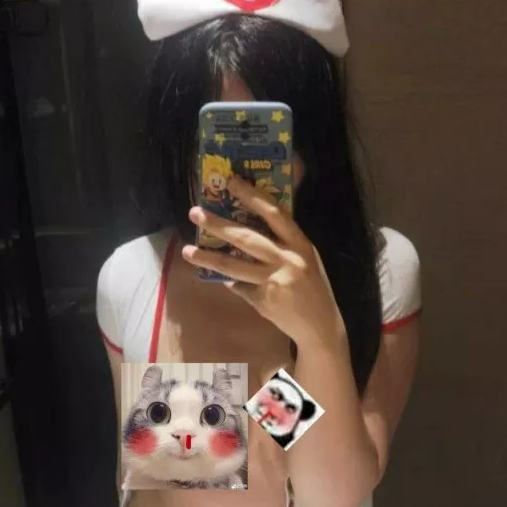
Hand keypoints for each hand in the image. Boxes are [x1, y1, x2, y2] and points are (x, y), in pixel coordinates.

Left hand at [182, 176, 344, 348]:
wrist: (320, 324)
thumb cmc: (311, 286)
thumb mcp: (305, 259)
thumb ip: (283, 244)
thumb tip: (247, 227)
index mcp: (301, 244)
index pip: (275, 214)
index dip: (252, 196)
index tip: (232, 182)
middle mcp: (287, 260)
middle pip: (246, 238)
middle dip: (218, 224)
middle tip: (195, 213)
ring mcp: (274, 281)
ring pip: (233, 265)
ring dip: (207, 257)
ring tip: (186, 251)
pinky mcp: (263, 300)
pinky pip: (238, 286)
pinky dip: (227, 280)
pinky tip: (213, 276)